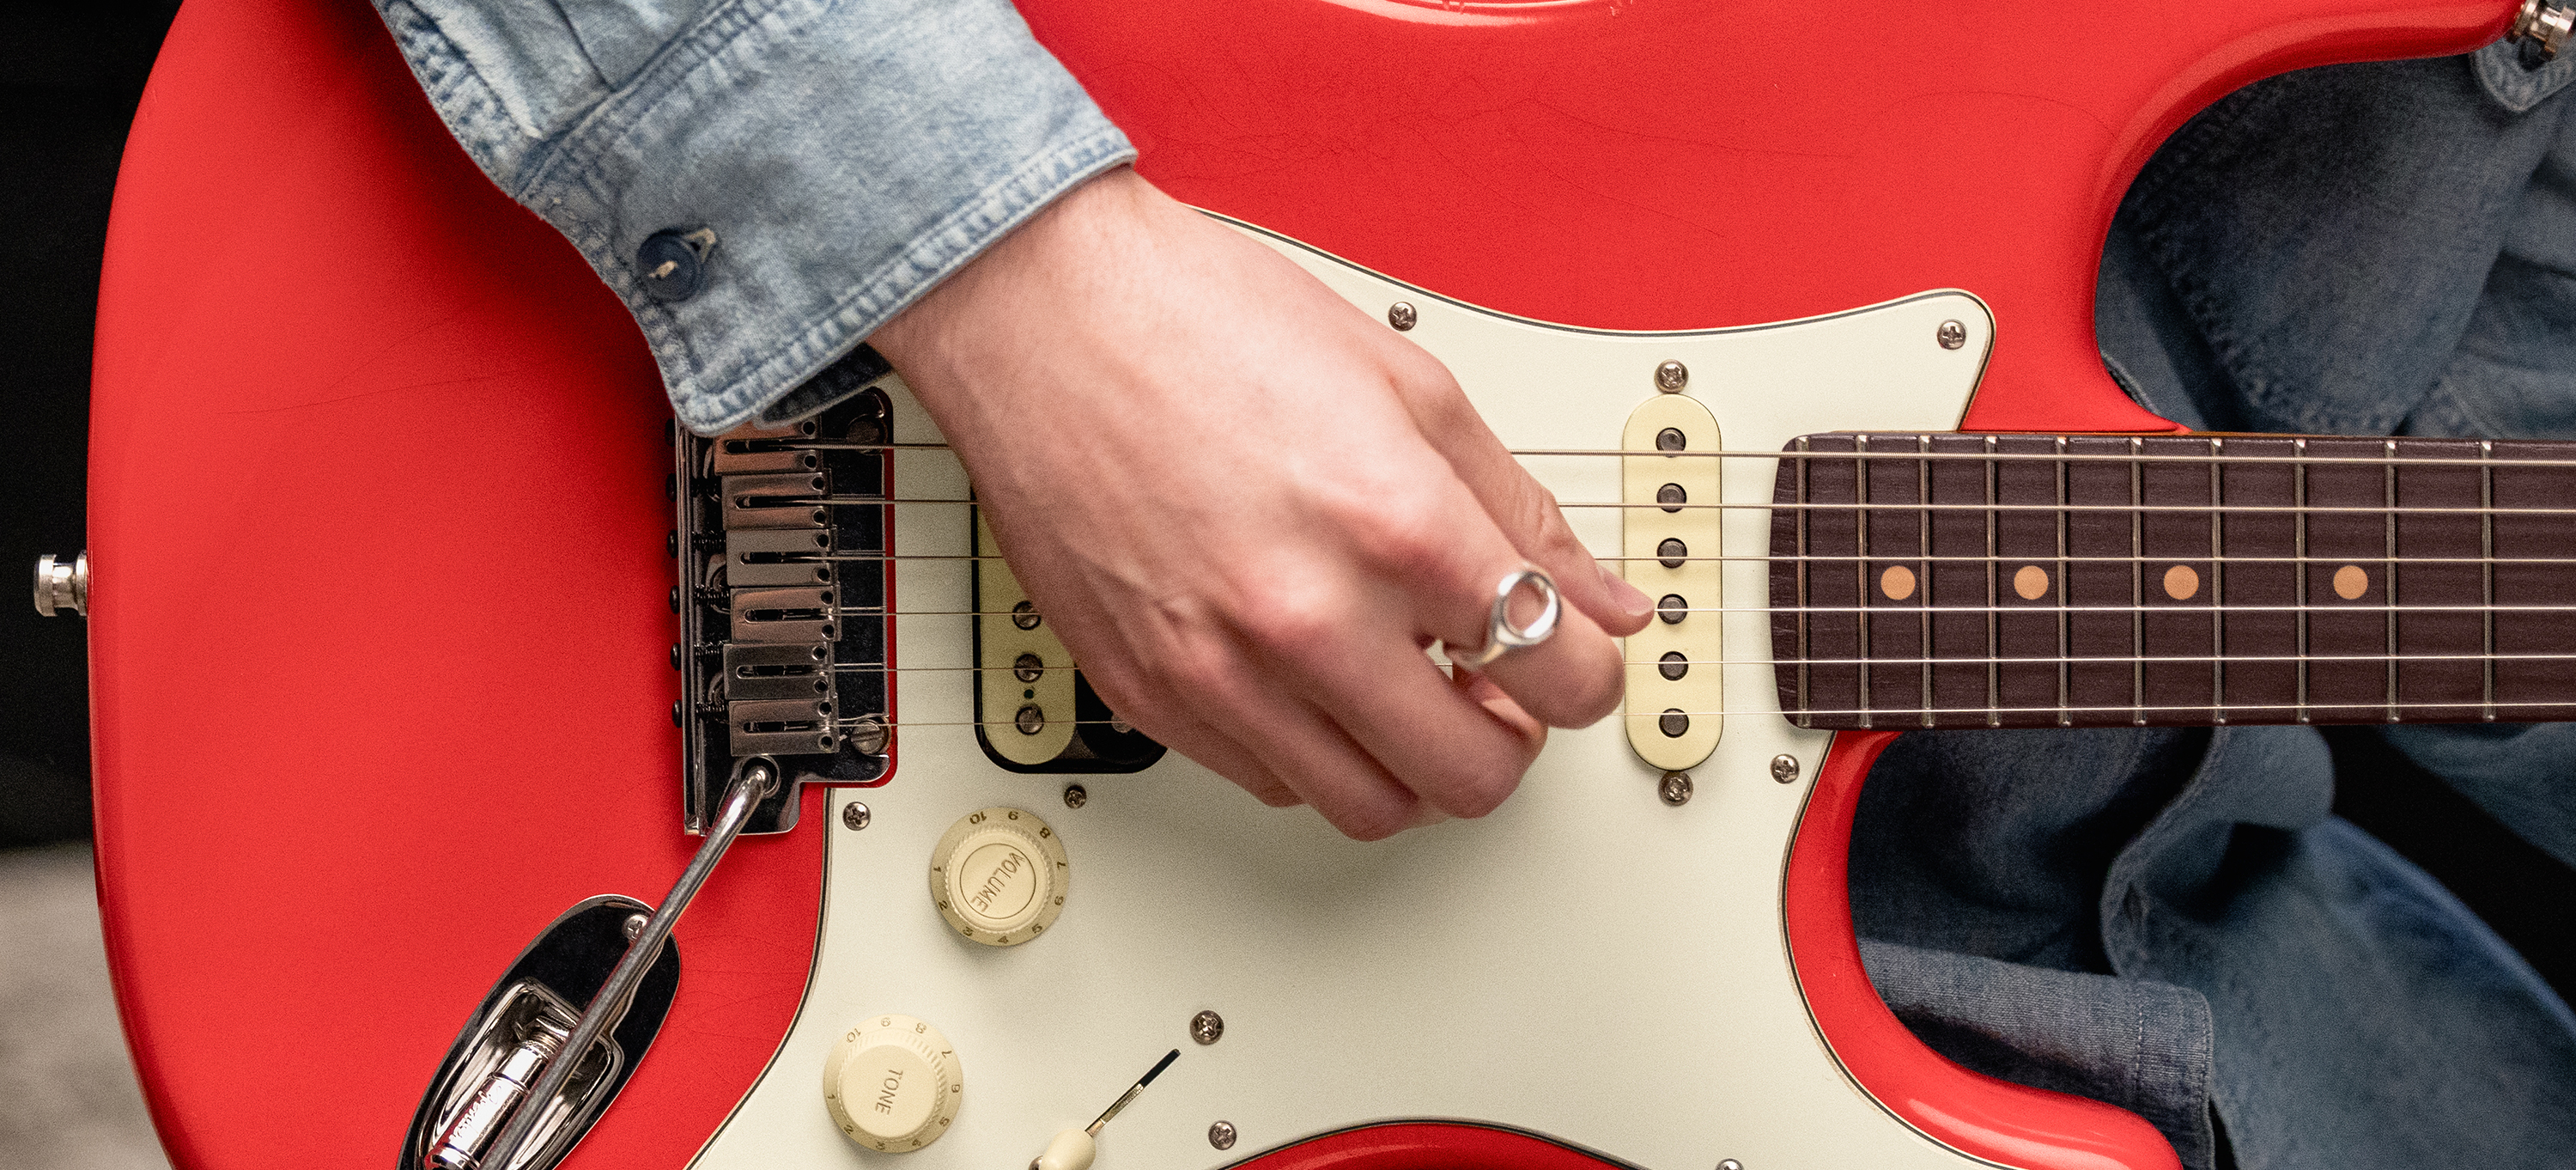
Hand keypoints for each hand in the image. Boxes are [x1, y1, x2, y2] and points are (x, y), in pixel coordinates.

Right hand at [872, 166, 1653, 839]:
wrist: (1042, 312)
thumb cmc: (1203, 321)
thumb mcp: (1408, 387)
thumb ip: (1521, 512)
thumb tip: (1606, 603)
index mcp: (1395, 525)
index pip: (1560, 674)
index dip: (1589, 674)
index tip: (1576, 660)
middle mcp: (1309, 615)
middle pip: (1474, 777)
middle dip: (1510, 740)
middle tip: (1498, 691)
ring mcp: (1220, 668)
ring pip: (1371, 808)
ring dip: (1414, 765)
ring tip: (1407, 689)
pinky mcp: (1150, 694)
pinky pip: (1269, 783)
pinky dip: (1317, 753)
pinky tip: (1317, 680)